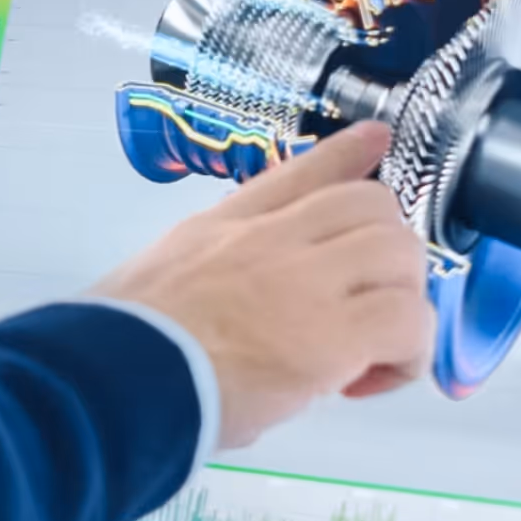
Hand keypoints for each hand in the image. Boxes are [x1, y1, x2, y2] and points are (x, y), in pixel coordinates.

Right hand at [91, 121, 439, 447]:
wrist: (112, 383)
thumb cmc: (120, 351)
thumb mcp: (154, 281)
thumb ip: (205, 278)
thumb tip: (232, 312)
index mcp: (223, 229)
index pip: (297, 172)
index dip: (345, 153)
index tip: (376, 137)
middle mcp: (270, 240)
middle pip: (371, 205)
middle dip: (389, 253)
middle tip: (368, 308)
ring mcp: (304, 280)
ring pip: (401, 253)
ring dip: (402, 302)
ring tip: (373, 352)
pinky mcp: (331, 334)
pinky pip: (408, 322)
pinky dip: (405, 356)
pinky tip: (368, 383)